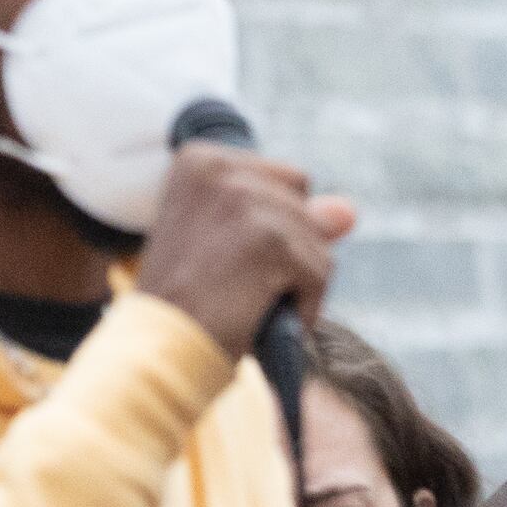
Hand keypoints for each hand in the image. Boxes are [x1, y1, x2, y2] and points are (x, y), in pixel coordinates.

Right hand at [132, 142, 356, 357]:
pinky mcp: (270, 238)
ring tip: (241, 299)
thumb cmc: (190, 301)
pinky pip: (320, 272)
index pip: (287, 180)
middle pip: (305, 206)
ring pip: (318, 241)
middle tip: (232, 281)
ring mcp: (245, 201)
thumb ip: (293, 215)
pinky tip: (259, 316)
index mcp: (201, 159)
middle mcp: (220, 168)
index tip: (224, 256)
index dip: (272, 229)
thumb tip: (348, 211)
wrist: (159, 347)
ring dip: (293, 282)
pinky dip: (302, 304)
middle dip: (287, 252)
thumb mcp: (234, 243)